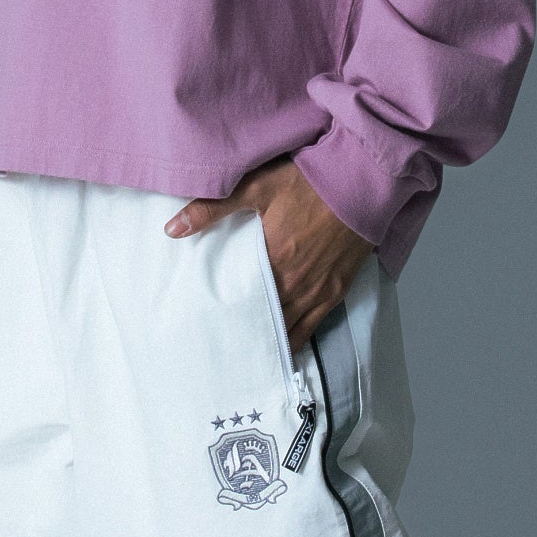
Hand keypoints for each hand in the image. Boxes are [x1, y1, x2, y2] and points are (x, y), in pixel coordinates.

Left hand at [165, 157, 373, 349]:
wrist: (364, 182)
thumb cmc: (312, 182)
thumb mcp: (257, 186)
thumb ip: (213, 208)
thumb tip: (172, 229)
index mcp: (272, 262)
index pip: (240, 302)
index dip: (223, 317)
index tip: (206, 328)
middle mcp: (294, 285)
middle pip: (261, 321)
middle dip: (242, 333)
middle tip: (221, 347)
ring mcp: (316, 292)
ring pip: (286, 330)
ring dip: (266, 340)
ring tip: (246, 354)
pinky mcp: (335, 292)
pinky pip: (311, 328)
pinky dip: (294, 341)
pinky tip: (280, 349)